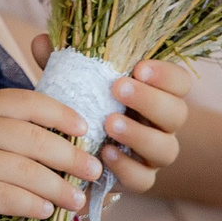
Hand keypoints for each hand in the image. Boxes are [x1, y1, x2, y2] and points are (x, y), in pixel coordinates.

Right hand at [0, 89, 97, 220]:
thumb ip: (2, 130)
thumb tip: (61, 142)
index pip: (27, 101)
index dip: (61, 113)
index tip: (85, 129)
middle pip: (34, 139)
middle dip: (71, 156)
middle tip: (94, 171)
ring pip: (26, 171)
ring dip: (59, 188)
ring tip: (76, 201)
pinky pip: (7, 197)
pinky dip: (32, 205)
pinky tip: (45, 212)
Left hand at [28, 33, 190, 193]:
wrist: (72, 151)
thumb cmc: (81, 105)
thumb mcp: (73, 81)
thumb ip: (62, 62)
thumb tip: (42, 41)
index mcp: (154, 94)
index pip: (179, 82)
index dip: (166, 75)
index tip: (139, 67)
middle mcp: (161, 124)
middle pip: (177, 113)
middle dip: (151, 100)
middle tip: (119, 89)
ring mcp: (153, 155)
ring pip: (167, 149)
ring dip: (140, 135)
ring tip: (109, 123)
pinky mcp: (139, 179)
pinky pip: (144, 179)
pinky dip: (126, 167)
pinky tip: (105, 153)